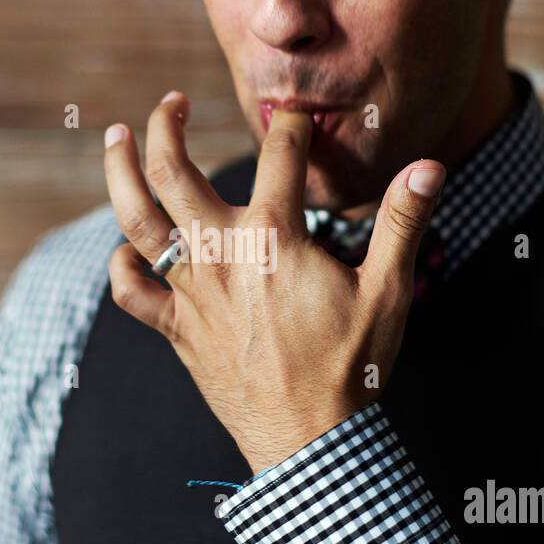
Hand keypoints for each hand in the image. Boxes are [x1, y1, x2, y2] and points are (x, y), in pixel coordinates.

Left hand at [103, 91, 444, 473]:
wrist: (310, 440)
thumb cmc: (352, 367)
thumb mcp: (387, 292)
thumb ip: (401, 223)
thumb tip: (428, 168)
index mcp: (273, 238)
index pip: (278, 156)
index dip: (292, 127)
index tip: (298, 117)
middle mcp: (221, 256)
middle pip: (174, 172)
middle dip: (168, 127)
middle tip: (173, 103)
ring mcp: (193, 293)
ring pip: (137, 221)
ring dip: (120, 173)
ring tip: (115, 137)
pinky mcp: (178, 331)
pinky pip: (133, 293)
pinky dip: (123, 267)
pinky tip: (125, 249)